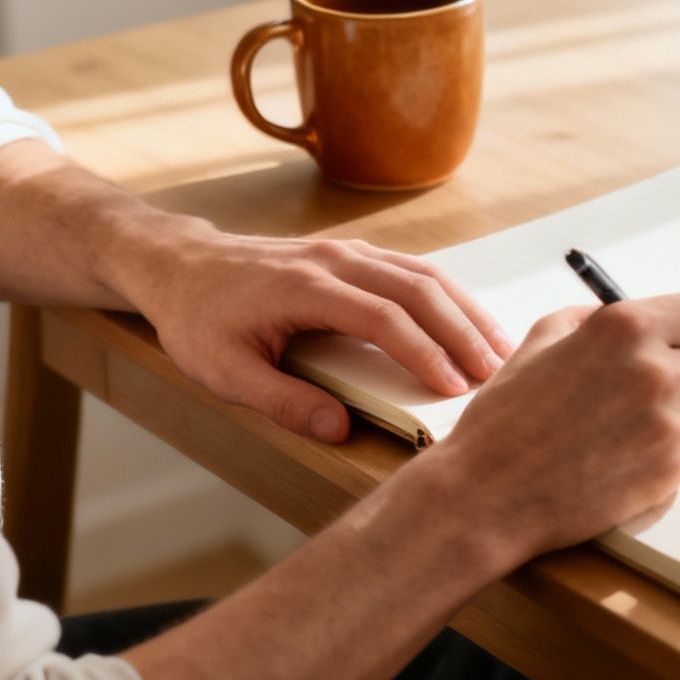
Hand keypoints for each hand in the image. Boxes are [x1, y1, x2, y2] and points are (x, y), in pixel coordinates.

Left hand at [124, 222, 513, 442]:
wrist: (180, 265)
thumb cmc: (199, 318)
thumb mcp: (224, 371)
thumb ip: (282, 401)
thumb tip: (338, 428)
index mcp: (304, 287)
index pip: (383, 318)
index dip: (423, 353)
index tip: (454, 387)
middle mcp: (333, 260)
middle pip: (418, 289)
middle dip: (463, 331)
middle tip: (497, 373)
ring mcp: (346, 251)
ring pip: (423, 273)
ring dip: (465, 310)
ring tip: (499, 349)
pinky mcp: (351, 254)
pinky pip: (412, 269)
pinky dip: (448, 295)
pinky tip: (467, 321)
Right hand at [424, 292, 679, 558]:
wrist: (487, 494)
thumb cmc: (506, 416)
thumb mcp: (541, 340)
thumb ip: (595, 320)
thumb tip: (635, 317)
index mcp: (625, 327)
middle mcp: (655, 371)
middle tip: (656, 393)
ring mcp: (667, 425)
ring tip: (626, 431)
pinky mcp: (669, 473)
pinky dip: (663, 460)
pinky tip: (617, 461)